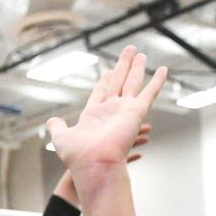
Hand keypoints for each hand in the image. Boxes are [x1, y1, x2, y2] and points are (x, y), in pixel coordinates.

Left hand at [45, 46, 167, 177]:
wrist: (95, 165)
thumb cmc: (78, 156)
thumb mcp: (61, 137)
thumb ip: (57, 126)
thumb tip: (50, 121)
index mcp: (94, 114)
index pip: (102, 91)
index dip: (105, 79)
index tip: (109, 70)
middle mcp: (111, 111)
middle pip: (118, 81)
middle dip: (123, 66)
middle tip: (130, 50)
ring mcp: (125, 111)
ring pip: (133, 82)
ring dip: (137, 67)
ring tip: (141, 53)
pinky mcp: (136, 112)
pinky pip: (149, 93)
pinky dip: (157, 81)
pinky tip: (164, 69)